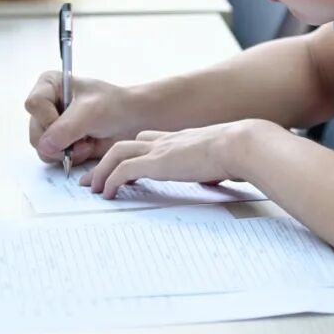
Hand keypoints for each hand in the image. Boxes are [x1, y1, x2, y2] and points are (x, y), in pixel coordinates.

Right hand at [24, 71, 141, 164]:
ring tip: (87, 142)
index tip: (73, 120)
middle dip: (62, 140)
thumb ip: (65, 128)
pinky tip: (86, 147)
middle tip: (84, 138)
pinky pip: (52, 157)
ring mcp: (50, 125)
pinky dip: (70, 157)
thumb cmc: (115, 106)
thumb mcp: (90, 112)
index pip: (34, 104)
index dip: (50, 118)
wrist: (132, 121)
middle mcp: (46, 104)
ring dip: (67, 150)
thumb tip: (44, 146)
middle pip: (35, 131)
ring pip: (42, 147)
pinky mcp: (58, 142)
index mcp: (49, 84)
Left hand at [86, 120, 273, 197]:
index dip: (133, 153)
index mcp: (182, 140)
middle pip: (126, 145)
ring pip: (117, 153)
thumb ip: (218, 168)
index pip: (150, 140)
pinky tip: (108, 193)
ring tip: (94, 188)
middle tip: (94, 179)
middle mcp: (167, 141)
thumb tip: (225, 179)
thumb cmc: (239, 153)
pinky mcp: (156, 162)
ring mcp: (160, 149)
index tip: (123, 167)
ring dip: (102, 170)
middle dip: (106, 162)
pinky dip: (111, 180)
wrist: (239, 145)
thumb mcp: (224, 161)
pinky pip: (123, 170)